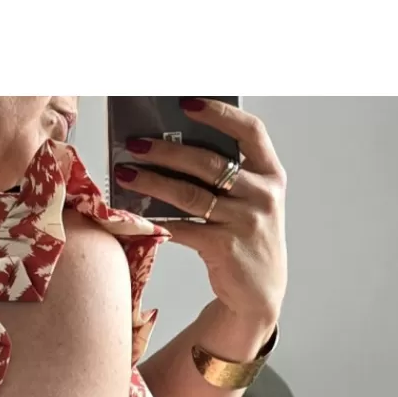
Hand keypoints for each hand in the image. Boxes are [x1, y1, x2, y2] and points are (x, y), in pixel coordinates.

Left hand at [113, 98, 286, 329]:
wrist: (259, 292)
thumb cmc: (246, 238)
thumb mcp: (249, 202)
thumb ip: (226, 177)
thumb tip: (172, 151)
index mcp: (271, 174)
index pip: (250, 131)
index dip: (219, 113)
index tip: (186, 104)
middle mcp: (263, 195)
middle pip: (209, 162)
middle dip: (167, 150)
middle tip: (136, 144)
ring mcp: (246, 222)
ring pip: (191, 194)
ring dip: (153, 182)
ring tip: (125, 173)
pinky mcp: (226, 248)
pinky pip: (184, 227)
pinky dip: (157, 220)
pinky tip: (135, 212)